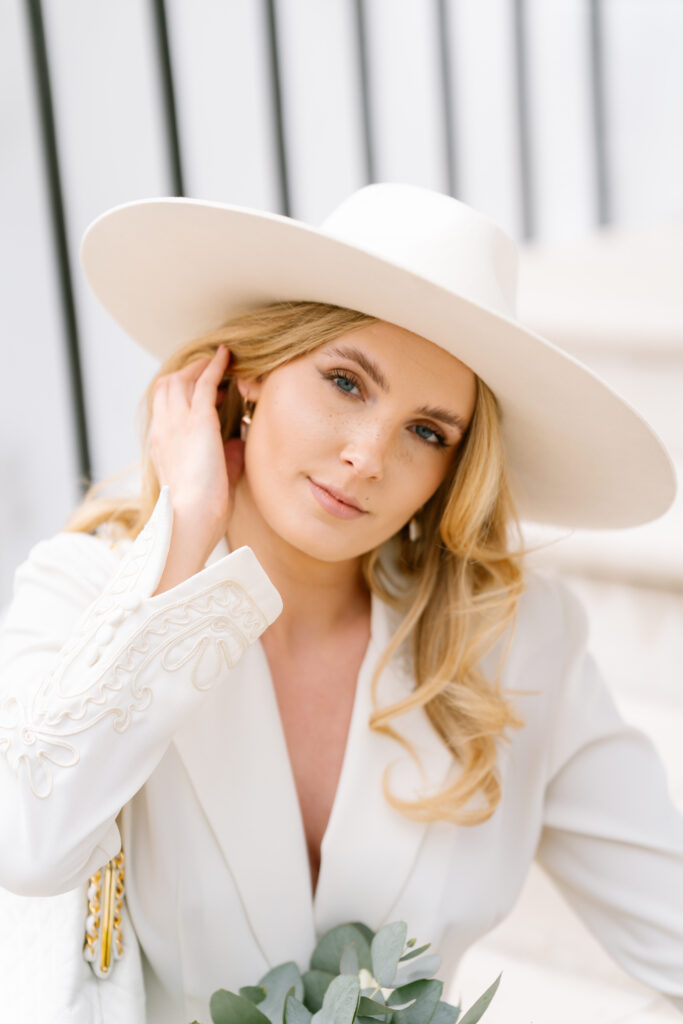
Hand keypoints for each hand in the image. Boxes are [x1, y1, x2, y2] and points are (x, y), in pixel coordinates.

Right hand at [149, 347, 244, 590]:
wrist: (191, 519)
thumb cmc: (201, 511)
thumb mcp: (214, 478)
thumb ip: (226, 458)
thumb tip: (239, 442)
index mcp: (162, 446)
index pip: (164, 407)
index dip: (181, 394)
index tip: (204, 390)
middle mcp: (164, 429)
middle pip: (167, 386)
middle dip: (187, 372)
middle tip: (209, 370)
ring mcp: (177, 423)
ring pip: (182, 379)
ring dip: (200, 367)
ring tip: (219, 360)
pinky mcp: (197, 422)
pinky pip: (204, 383)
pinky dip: (215, 366)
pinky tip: (227, 356)